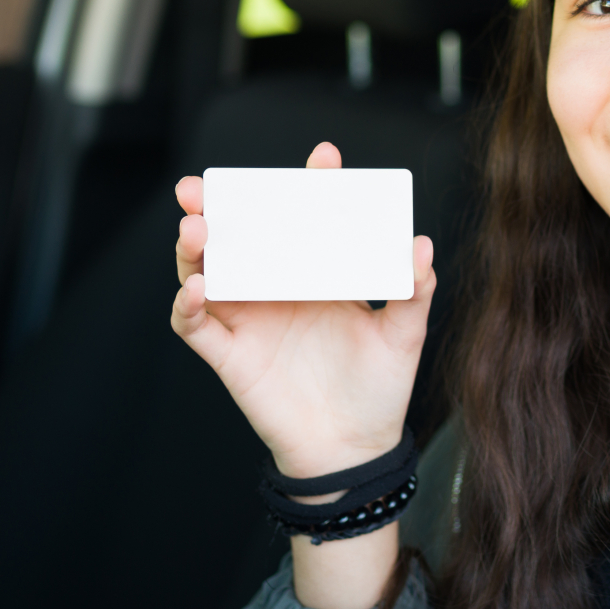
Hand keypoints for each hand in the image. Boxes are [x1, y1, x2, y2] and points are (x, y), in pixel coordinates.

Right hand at [170, 142, 437, 479]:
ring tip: (197, 229)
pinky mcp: (230, 355)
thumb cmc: (378, 390)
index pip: (306, 219)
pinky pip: (195, 326)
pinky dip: (187, 306)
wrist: (355, 449)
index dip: (310, 187)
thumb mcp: (403, 336)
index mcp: (315, 274)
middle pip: (238, 236)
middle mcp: (275, 289)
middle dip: (216, 206)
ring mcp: (248, 319)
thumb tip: (422, 246)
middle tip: (205, 186)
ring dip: (195, 248)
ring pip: (205, 271)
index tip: (323, 159)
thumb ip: (413, 292)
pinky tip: (197, 289)